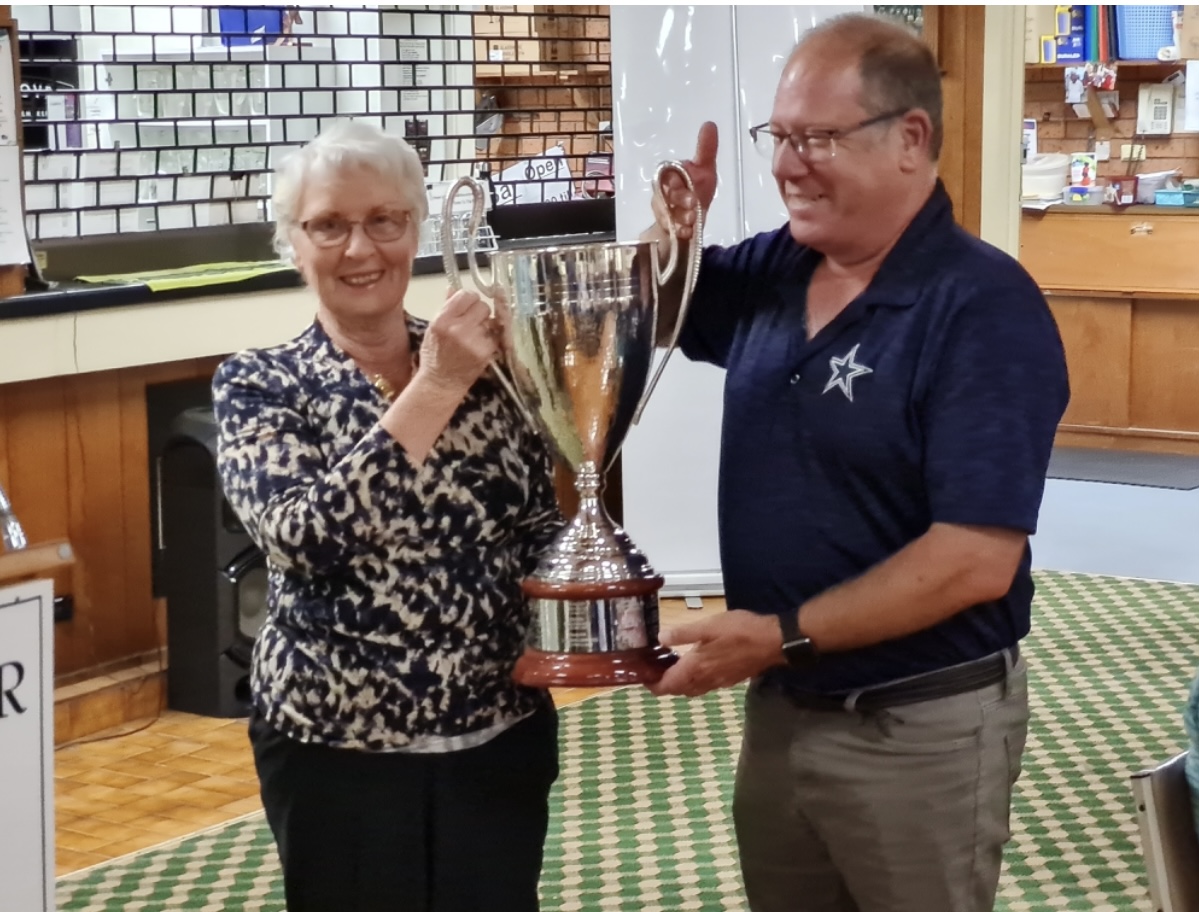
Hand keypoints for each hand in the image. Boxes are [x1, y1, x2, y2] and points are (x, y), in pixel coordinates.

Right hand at [418, 288, 499, 394]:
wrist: (441, 383)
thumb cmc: (435, 355)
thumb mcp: (433, 328)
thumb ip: (445, 308)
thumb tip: (453, 288)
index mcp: (442, 320)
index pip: (466, 295)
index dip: (470, 299)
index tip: (469, 306)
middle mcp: (458, 328)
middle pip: (482, 306)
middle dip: (480, 312)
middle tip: (473, 322)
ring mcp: (473, 340)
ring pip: (491, 320)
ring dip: (486, 325)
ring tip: (475, 336)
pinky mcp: (485, 351)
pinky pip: (495, 336)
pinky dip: (490, 339)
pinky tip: (480, 346)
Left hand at [646, 609, 781, 697]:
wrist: (773, 642)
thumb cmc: (740, 631)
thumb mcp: (708, 625)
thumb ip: (683, 633)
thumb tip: (660, 639)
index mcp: (696, 668)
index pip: (667, 686)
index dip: (651, 685)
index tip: (642, 676)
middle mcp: (705, 680)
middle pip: (678, 690)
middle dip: (664, 684)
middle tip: (655, 668)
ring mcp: (719, 683)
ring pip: (692, 690)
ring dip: (679, 683)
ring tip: (672, 665)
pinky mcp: (729, 680)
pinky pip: (705, 686)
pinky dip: (694, 680)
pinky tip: (696, 664)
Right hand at [652, 122, 718, 241]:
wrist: (689, 222)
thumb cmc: (696, 192)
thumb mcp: (705, 171)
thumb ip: (706, 149)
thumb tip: (709, 123)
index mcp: (670, 176)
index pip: (667, 174)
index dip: (676, 179)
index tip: (684, 182)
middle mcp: (662, 193)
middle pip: (665, 194)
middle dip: (679, 198)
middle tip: (693, 204)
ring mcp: (662, 212)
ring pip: (665, 213)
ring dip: (679, 217)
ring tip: (692, 221)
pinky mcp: (663, 230)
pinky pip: (666, 230)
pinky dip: (678, 231)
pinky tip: (687, 233)